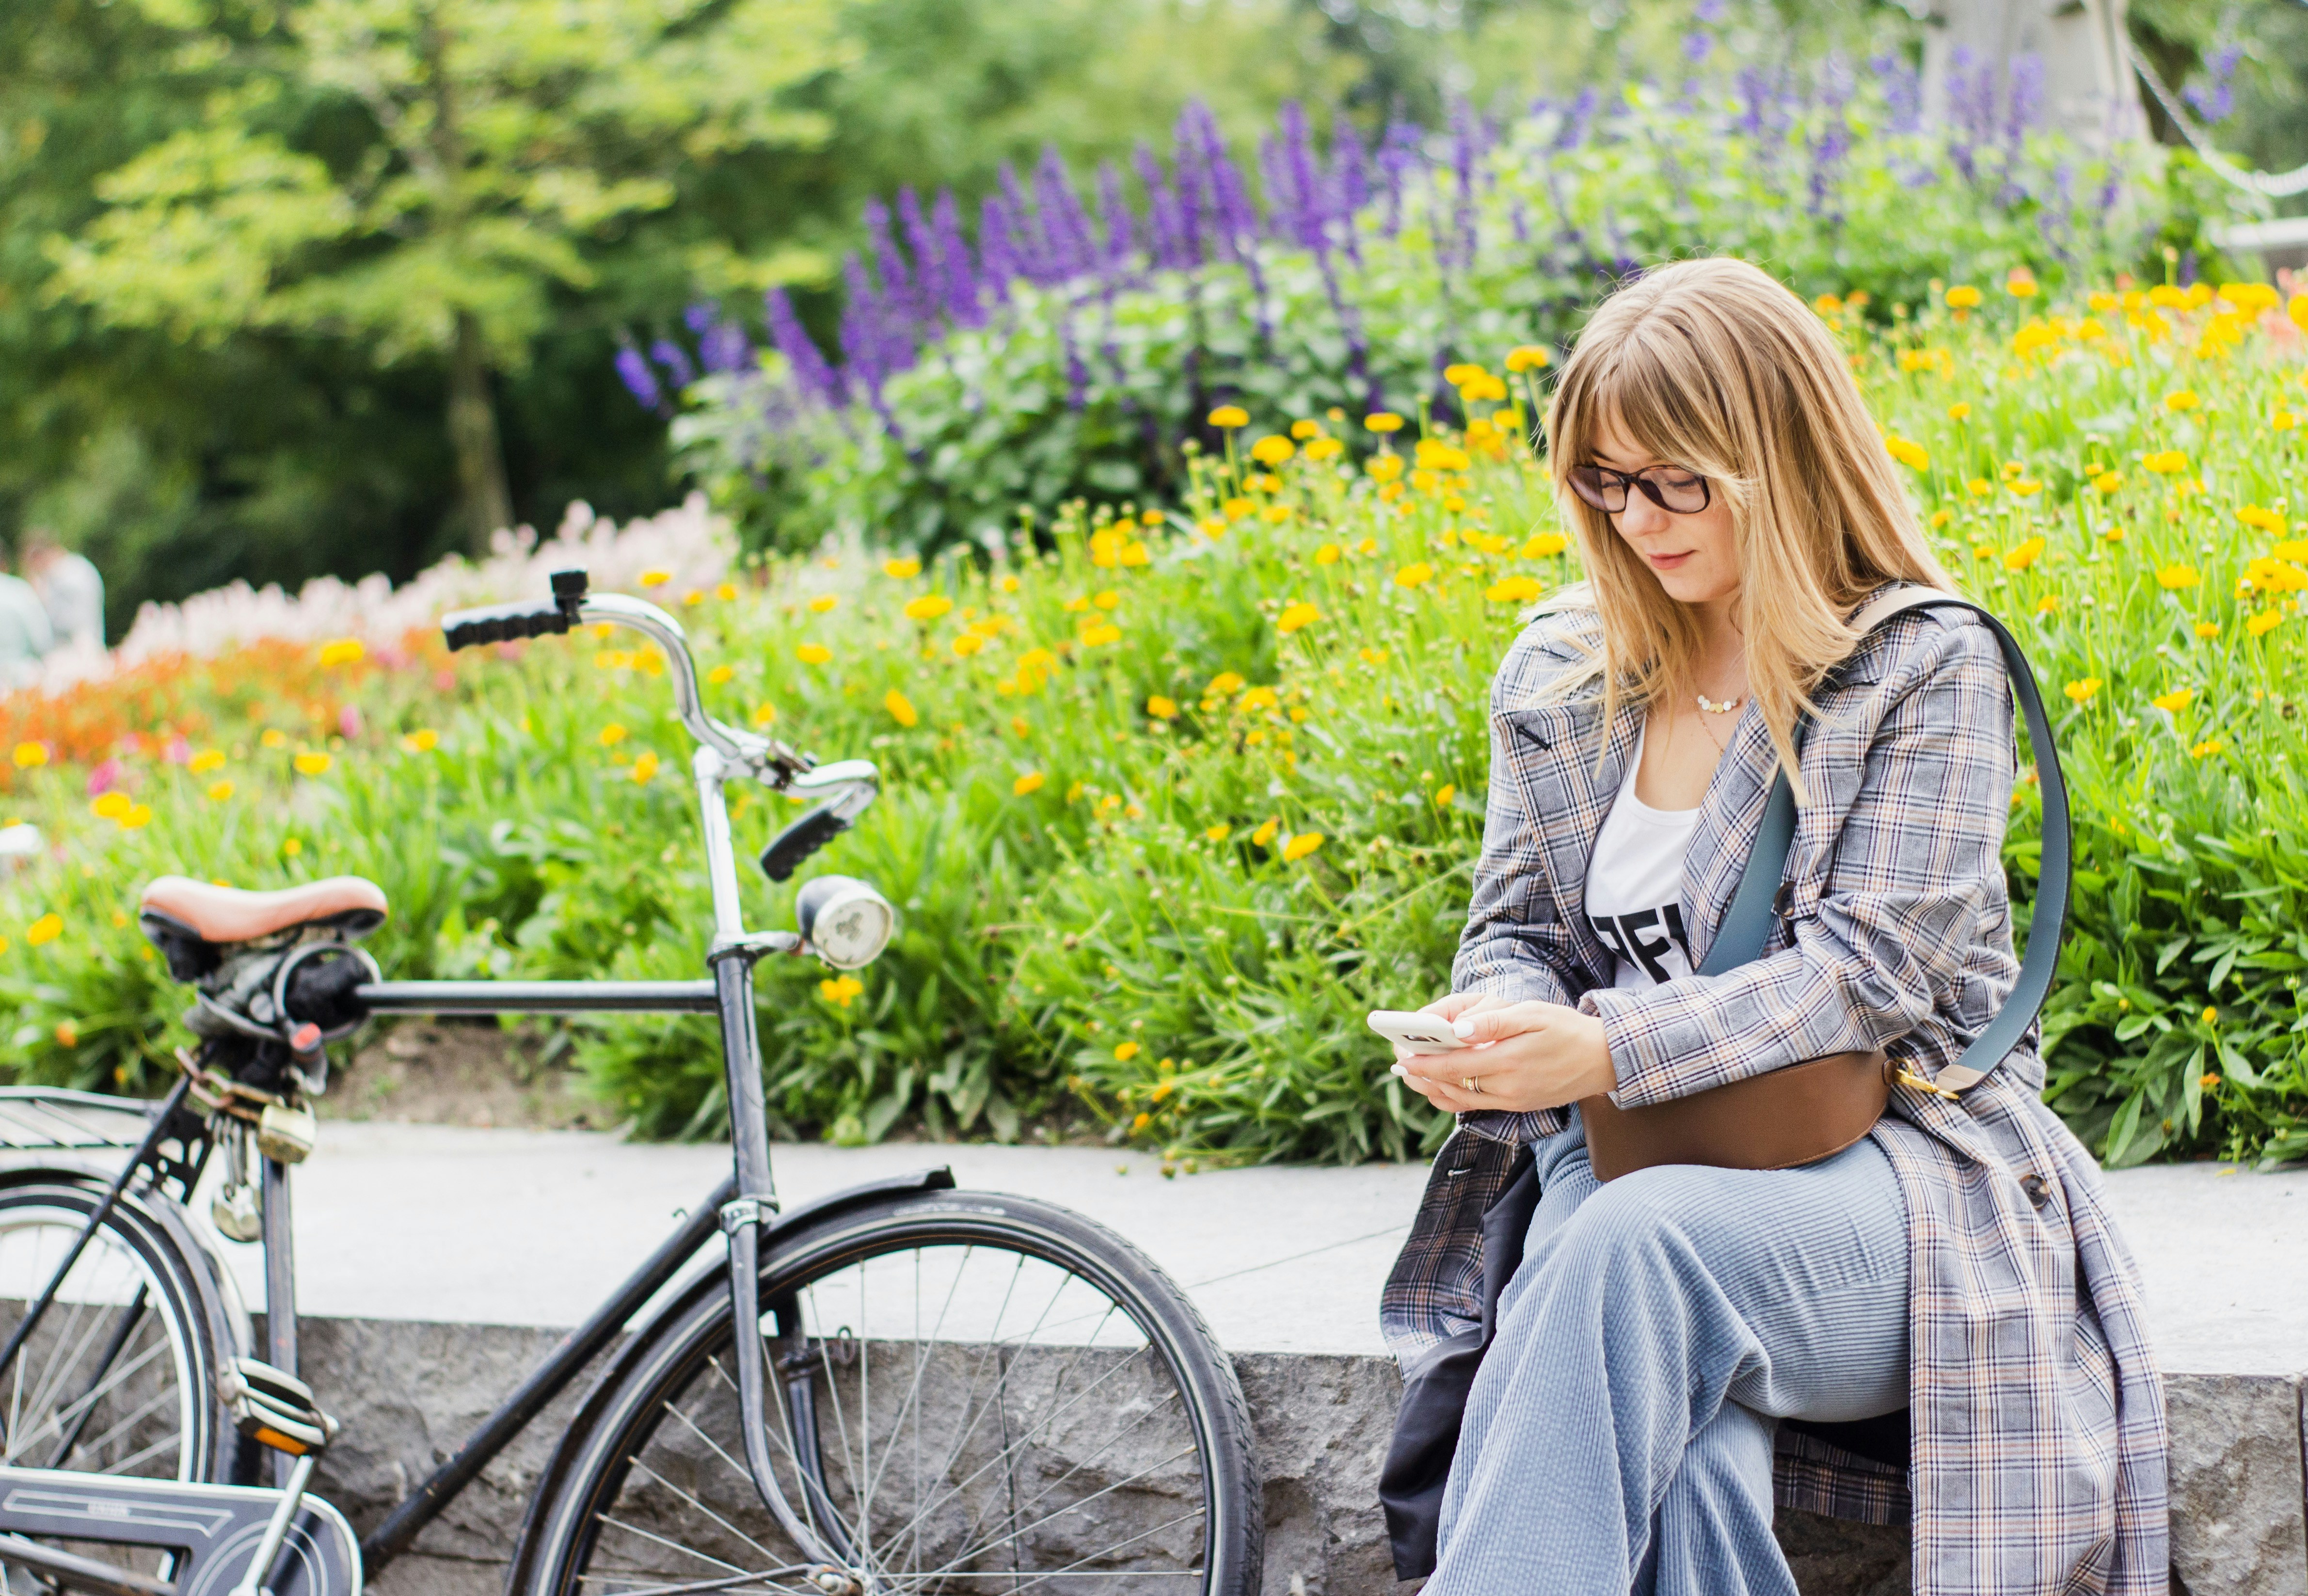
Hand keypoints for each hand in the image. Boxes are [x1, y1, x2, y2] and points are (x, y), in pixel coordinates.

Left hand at [1391, 999, 1615, 1115]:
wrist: (1604, 1059)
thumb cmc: (1567, 1029)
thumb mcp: (1533, 1014)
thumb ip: (1493, 1021)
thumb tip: (1458, 1029)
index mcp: (1508, 1063)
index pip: (1454, 1067)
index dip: (1424, 1064)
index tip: (1401, 1057)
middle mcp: (1508, 1089)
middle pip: (1452, 1087)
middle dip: (1422, 1077)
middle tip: (1399, 1064)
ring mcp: (1513, 1102)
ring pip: (1462, 1101)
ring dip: (1434, 1089)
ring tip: (1413, 1076)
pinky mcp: (1519, 1106)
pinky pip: (1478, 1105)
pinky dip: (1455, 1096)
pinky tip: (1444, 1086)